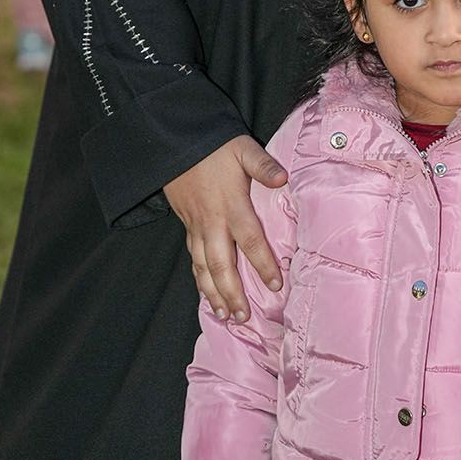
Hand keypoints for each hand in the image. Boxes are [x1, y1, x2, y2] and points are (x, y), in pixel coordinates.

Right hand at [164, 134, 287, 321]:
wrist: (177, 143)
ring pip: (203, 267)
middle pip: (222, 265)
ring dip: (213, 293)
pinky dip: (198, 278)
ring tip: (224, 314)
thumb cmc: (215, 147)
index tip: (276, 284)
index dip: (263, 264)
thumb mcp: (242, 149)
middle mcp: (213, 222)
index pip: (250, 241)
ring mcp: (197, 226)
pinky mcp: (187, 225)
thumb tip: (283, 179)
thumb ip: (263, 165)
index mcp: (231, 205)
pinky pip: (192, 258)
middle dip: (233, 292)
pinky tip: (205, 291)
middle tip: (244, 317)